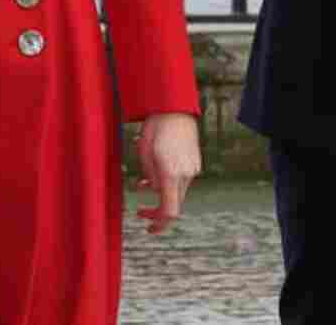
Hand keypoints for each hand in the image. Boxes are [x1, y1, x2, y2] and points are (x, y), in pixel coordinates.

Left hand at [134, 112, 200, 234]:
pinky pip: (180, 179)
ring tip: (141, 184)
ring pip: (175, 191)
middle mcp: (185, 174)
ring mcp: (192, 168)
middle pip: (173, 203)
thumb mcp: (144, 153)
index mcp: (171, 174)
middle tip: (140, 211)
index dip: (159, 224)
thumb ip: (150, 176)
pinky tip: (156, 171)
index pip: (169, 211)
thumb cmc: (155, 128)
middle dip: (156, 209)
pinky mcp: (194, 162)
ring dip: (160, 192)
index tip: (148, 227)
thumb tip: (152, 190)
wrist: (175, 108)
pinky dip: (168, 181)